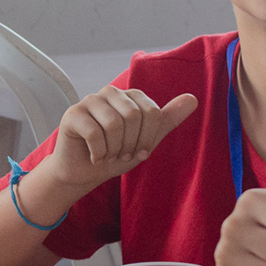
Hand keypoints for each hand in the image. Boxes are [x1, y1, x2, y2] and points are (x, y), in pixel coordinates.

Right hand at [42, 87, 198, 191]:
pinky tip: (94, 157)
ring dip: (113, 150)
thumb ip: (167, 120)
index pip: (152, 112)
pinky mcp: (72, 114)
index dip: (147, 138)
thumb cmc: (116, 155)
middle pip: (133, 116)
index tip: (138, 151)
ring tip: (107, 155)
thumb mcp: (146, 140)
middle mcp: (110, 92)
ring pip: (113, 124)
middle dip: (130, 144)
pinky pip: (94, 133)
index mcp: (130, 96)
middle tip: (121, 155)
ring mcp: (89, 101)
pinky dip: (98, 153)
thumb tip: (193, 98)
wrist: (84, 173)